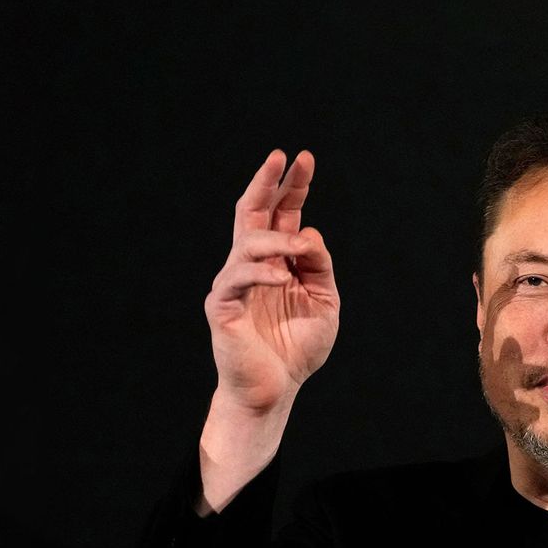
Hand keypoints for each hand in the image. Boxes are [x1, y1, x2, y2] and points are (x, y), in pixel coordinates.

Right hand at [203, 150, 338, 411]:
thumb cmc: (297, 349)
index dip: (293, 186)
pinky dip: (264, 272)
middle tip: (282, 156)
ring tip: (301, 249)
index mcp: (278, 262)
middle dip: (268, 183)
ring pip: (249, 241)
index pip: (283, 214)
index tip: (304, 158)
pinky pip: (239, 277)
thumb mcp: (324, 302)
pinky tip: (285, 279)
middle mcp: (253, 265)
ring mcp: (234, 282)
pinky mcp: (223, 305)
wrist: (275, 391)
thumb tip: (308, 234)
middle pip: (254, 212)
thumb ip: (320, 267)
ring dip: (278, 240)